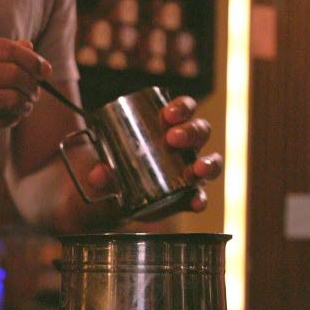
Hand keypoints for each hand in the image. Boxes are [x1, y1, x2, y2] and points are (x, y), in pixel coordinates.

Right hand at [0, 36, 52, 153]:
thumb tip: (29, 49)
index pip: (7, 50)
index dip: (32, 61)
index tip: (43, 70)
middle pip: (12, 75)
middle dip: (31, 85)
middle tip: (34, 91)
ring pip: (7, 100)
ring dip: (23, 104)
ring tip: (24, 105)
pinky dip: (9, 120)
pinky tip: (10, 117)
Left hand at [87, 95, 222, 215]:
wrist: (116, 199)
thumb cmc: (117, 167)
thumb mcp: (105, 163)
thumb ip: (99, 169)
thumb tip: (99, 174)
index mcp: (168, 128)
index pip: (183, 109)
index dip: (181, 107)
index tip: (168, 114)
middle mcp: (185, 147)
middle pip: (200, 131)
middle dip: (191, 131)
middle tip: (172, 138)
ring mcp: (189, 172)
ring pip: (211, 162)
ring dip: (207, 163)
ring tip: (197, 168)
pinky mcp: (186, 196)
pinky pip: (200, 196)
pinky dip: (200, 199)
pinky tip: (195, 202)